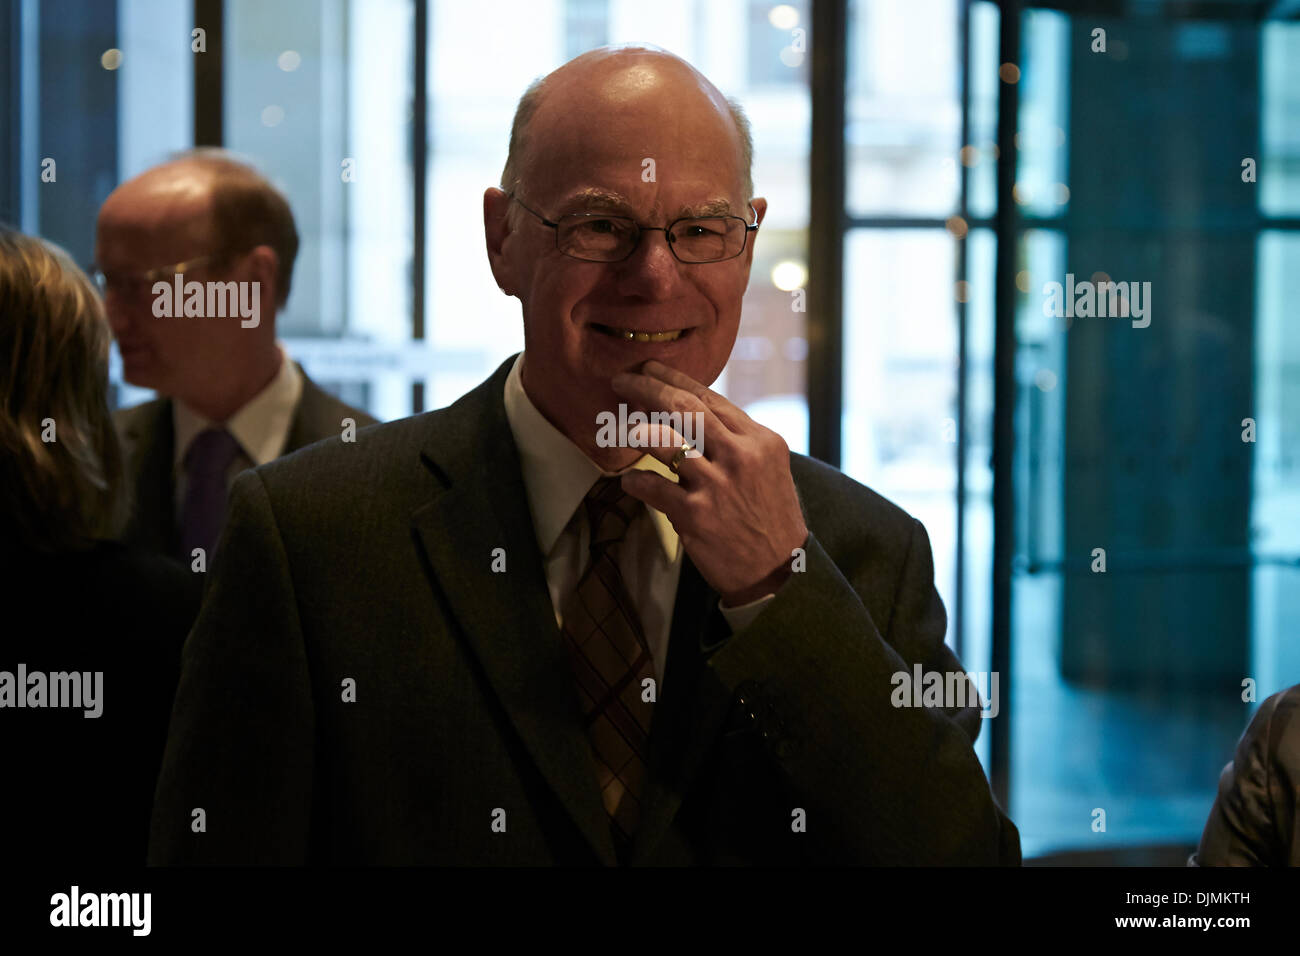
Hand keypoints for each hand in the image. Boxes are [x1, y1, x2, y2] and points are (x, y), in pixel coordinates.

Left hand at [610, 360, 808, 606]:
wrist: (779, 571)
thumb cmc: (769, 518)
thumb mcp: (768, 468)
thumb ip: (737, 440)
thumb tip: (693, 414)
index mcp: (760, 440)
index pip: (711, 398)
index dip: (674, 380)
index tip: (649, 369)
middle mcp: (740, 457)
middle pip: (685, 409)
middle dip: (647, 389)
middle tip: (622, 381)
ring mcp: (718, 486)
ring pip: (665, 442)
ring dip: (635, 431)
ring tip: (619, 427)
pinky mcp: (696, 515)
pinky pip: (653, 487)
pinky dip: (636, 480)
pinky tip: (629, 479)